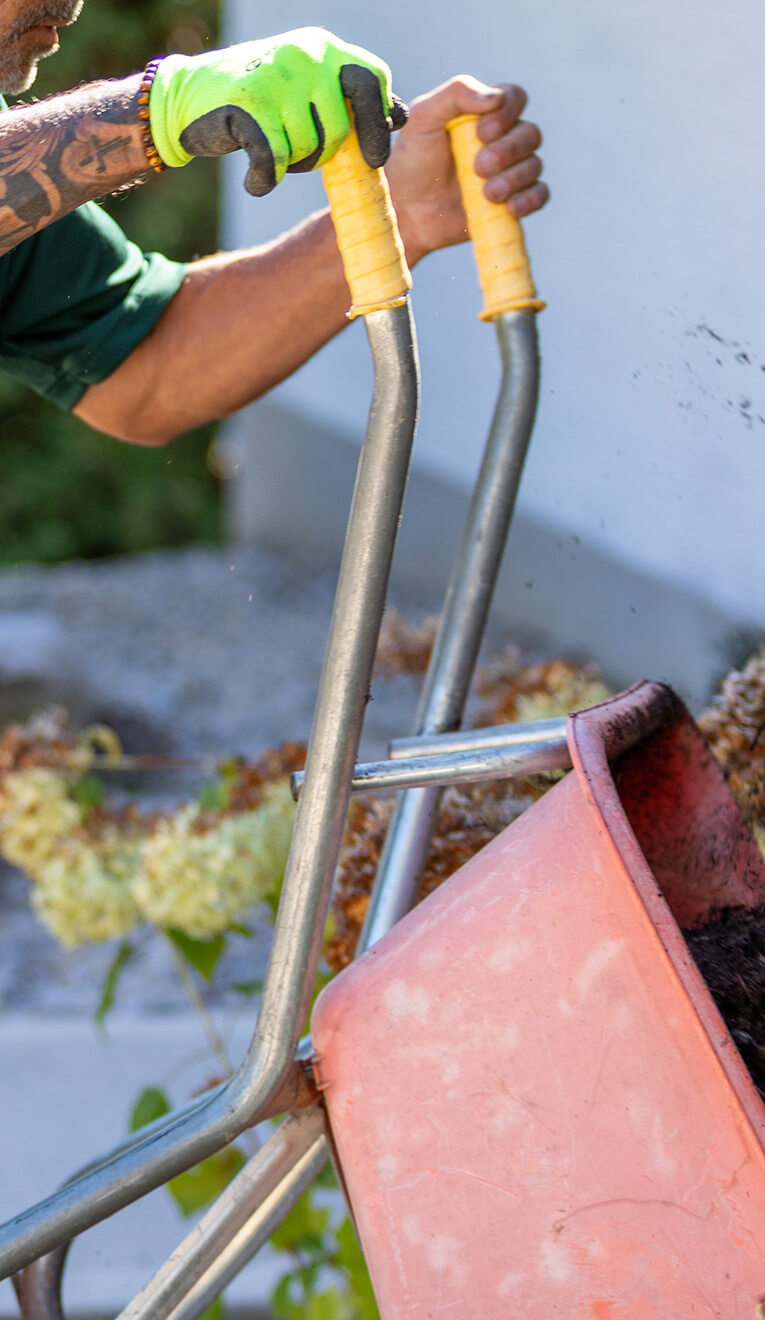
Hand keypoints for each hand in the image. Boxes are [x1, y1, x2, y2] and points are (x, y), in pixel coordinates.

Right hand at [148, 28, 406, 194]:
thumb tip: (403, 117)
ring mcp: (277, 78)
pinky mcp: (249, 106)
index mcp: (324, 49)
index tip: (374, 158)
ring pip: (307, 147)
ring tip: (271, 152)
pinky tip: (256, 181)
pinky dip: (265, 179)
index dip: (378, 122)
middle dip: (326, 154)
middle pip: (341, 126)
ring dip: (291, 165)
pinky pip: (275, 160)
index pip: (372, 79)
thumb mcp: (310, 89)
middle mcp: (305, 56)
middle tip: (305, 157)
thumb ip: (353, 100)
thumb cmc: (258, 100)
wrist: (187, 99)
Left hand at [385, 75, 547, 266]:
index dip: (508, 113)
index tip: (482, 132)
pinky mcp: (512, 201)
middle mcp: (502, 139)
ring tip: (487, 193)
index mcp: (484, 113)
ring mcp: (509, 171)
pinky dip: (530, 200)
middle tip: (478, 168)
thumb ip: (455, 94)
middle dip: (508, 151)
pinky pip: (539, 195)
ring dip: (514, 178)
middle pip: (530, 134)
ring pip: (534, 165)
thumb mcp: (423, 119)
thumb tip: (495, 97)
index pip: (515, 97)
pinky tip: (510, 207)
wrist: (407, 211)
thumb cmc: (412, 162)